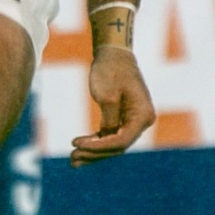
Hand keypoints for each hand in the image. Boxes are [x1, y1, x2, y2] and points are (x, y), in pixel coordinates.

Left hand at [71, 46, 154, 163]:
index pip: (121, 141)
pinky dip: (97, 142)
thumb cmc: (111, 71)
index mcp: (143, 116)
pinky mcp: (125, 118)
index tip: (76, 144)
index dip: (98, 146)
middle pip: (118, 146)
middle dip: (94, 153)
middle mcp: (143, 121)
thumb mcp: (107, 97)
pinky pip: (112, 135)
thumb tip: (106, 139)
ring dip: (94, 152)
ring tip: (73, 160)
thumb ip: (109, 122)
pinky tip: (81, 149)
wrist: (114, 53)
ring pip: (114, 143)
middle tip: (72, 159)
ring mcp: (135, 120)